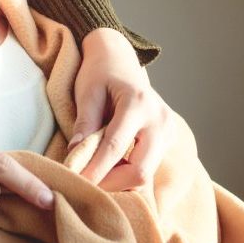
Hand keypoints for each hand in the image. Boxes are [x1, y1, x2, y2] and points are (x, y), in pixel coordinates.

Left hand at [68, 28, 174, 190]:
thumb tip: (75, 158)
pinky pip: (149, 167)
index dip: (94, 171)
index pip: (115, 148)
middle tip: (85, 183)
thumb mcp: (87, 93)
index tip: (75, 183)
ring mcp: (168, 131)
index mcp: (138, 104)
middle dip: (111, 183)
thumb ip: (84, 125)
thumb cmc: (100, 73)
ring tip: (95, 171)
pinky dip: (127, 173)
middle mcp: (159, 120)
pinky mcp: (168, 139)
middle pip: (140, 171)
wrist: (120, 58)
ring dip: (118, 180)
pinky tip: (110, 167)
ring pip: (146, 174)